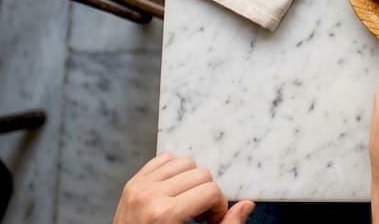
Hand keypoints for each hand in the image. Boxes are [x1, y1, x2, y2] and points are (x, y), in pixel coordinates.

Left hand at [113, 153, 252, 223]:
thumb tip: (246, 205)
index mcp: (165, 214)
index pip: (211, 191)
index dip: (218, 207)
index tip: (211, 221)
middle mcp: (150, 196)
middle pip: (201, 174)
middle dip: (207, 194)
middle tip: (200, 216)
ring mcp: (138, 187)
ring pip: (184, 162)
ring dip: (192, 181)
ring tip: (187, 203)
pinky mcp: (132, 183)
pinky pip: (163, 160)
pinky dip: (174, 172)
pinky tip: (174, 192)